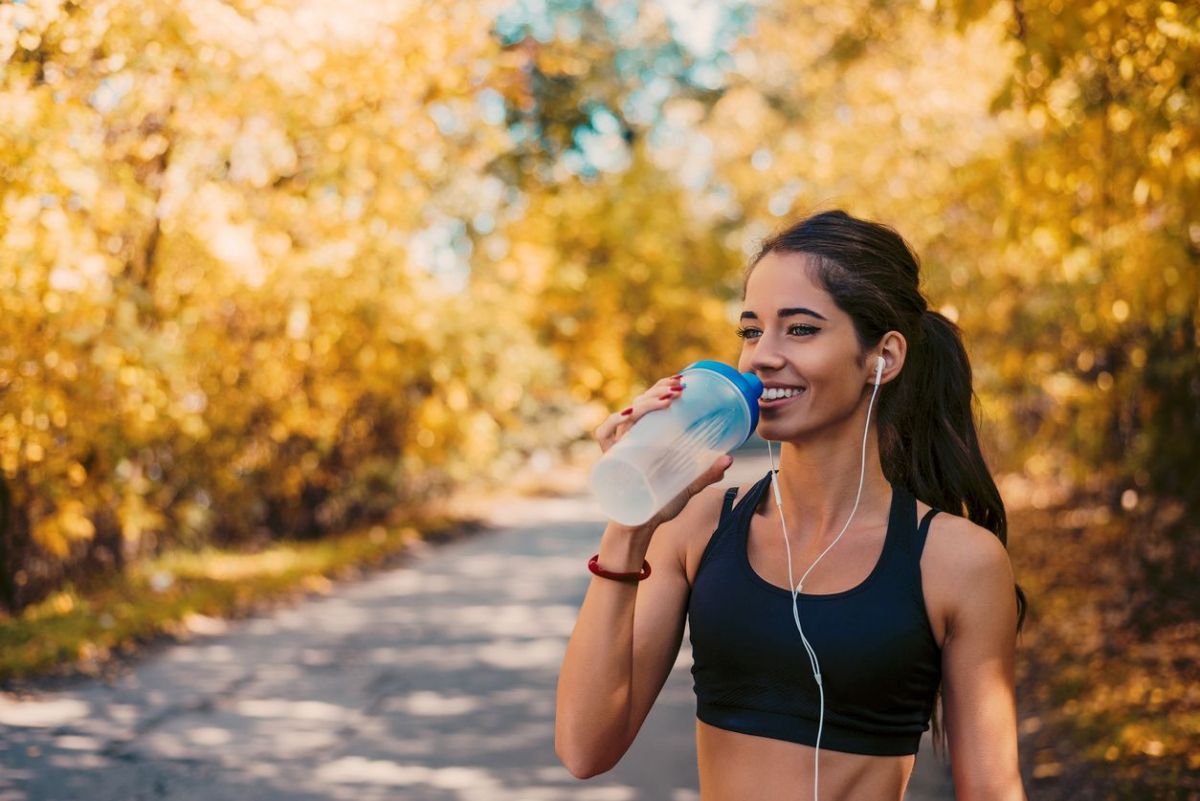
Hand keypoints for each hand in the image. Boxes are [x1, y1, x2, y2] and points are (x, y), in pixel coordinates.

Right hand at [593, 374, 733, 529]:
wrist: (639, 527)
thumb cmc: (659, 504)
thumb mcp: (687, 487)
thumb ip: (706, 474)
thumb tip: (729, 459)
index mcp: (649, 438)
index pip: (652, 403)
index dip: (663, 388)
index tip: (683, 381)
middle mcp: (632, 437)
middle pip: (640, 403)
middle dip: (659, 390)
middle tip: (680, 387)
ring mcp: (619, 446)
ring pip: (627, 413)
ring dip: (646, 402)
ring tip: (668, 399)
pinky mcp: (610, 458)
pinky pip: (605, 433)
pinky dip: (615, 421)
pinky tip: (629, 414)